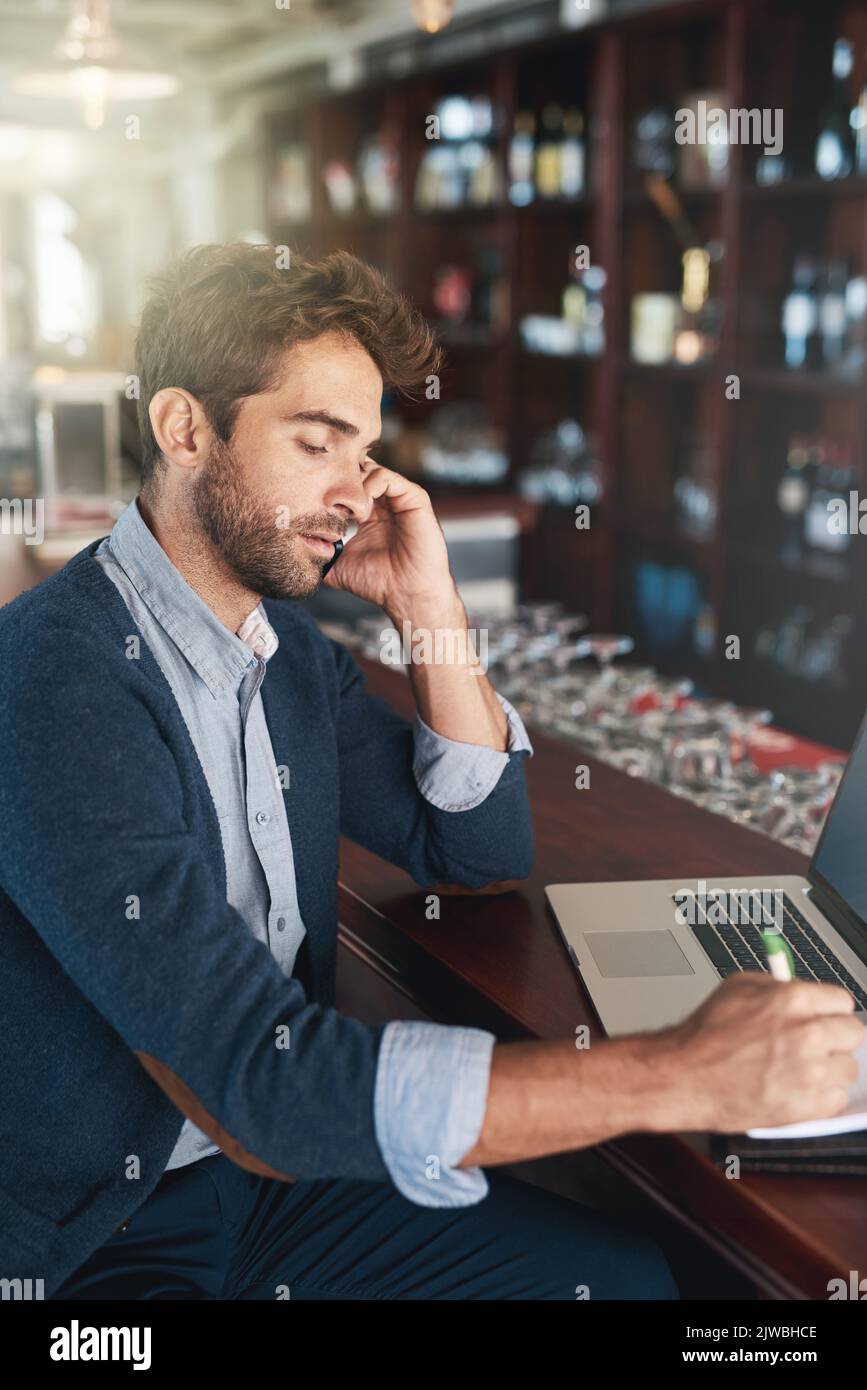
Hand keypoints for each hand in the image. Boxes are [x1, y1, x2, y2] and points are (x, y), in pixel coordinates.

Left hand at [323, 464, 456, 623]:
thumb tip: (291, 550)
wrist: (407, 596)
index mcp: (368, 513)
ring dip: (354, 485)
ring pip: (370, 468)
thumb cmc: (379, 583)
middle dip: (339, 479)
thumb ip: (319, 553)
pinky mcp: (414, 499)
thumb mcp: (338, 566)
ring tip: (349, 512)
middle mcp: (384, 502)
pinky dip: (370, 487)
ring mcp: (399, 499)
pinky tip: (363, 511)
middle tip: (328, 499)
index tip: (314, 500)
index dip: (329, 486)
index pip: (346, 484)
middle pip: (357, 470)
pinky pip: (388, 477)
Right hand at [653, 971, 864, 1132]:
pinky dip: (822, 1096)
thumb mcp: (739, 987)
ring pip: (848, 1068)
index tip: (826, 1017)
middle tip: (818, 1043)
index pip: (843, 1002)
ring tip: (803, 1068)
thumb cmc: (705, 1035)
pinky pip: (836, 1098)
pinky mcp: (806, 1105)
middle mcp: (807, 1033)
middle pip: (853, 1033)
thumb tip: (799, 989)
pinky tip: (799, 1088)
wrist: (685, 1076)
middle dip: (836, 1037)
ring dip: (830, 1068)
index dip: (830, 1010)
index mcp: (793, 1000)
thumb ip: (778, 986)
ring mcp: (810, 1072)